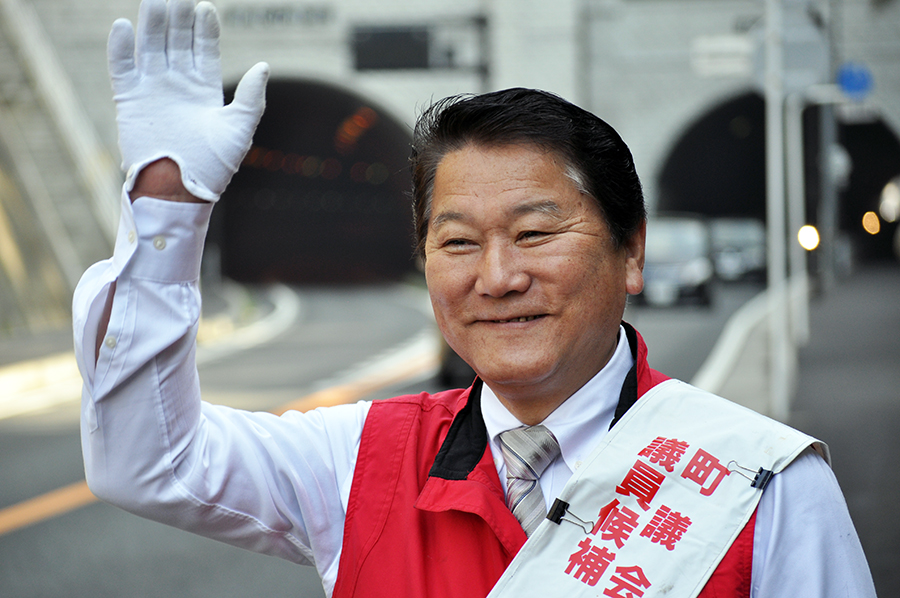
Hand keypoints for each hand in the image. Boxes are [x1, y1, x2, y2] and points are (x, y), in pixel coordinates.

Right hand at [108, 0, 268, 200]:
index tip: (205, 6)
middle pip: (176, 40)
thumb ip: (251, 99)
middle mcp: (177, 85)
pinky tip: (124, 26)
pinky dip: (121, 48)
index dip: (204, 28)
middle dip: (178, 15)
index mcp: (204, 90)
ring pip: (151, 46)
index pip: (203, 49)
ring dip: (152, 22)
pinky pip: (122, 68)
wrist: (179, 191)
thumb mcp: (239, 130)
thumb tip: (263, 66)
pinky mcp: (129, 100)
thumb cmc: (213, 168)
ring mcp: (152, 90)